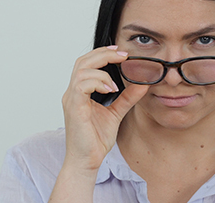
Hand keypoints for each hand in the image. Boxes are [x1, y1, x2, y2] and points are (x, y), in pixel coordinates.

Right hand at [61, 46, 148, 171]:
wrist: (87, 161)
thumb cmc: (95, 140)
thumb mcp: (116, 113)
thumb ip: (127, 98)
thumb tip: (143, 84)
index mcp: (80, 92)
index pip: (86, 64)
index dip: (102, 54)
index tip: (120, 52)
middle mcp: (72, 93)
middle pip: (82, 61)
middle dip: (103, 54)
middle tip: (122, 55)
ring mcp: (71, 100)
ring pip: (81, 71)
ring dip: (101, 70)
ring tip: (116, 82)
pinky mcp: (74, 108)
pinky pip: (81, 86)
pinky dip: (97, 82)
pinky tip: (110, 89)